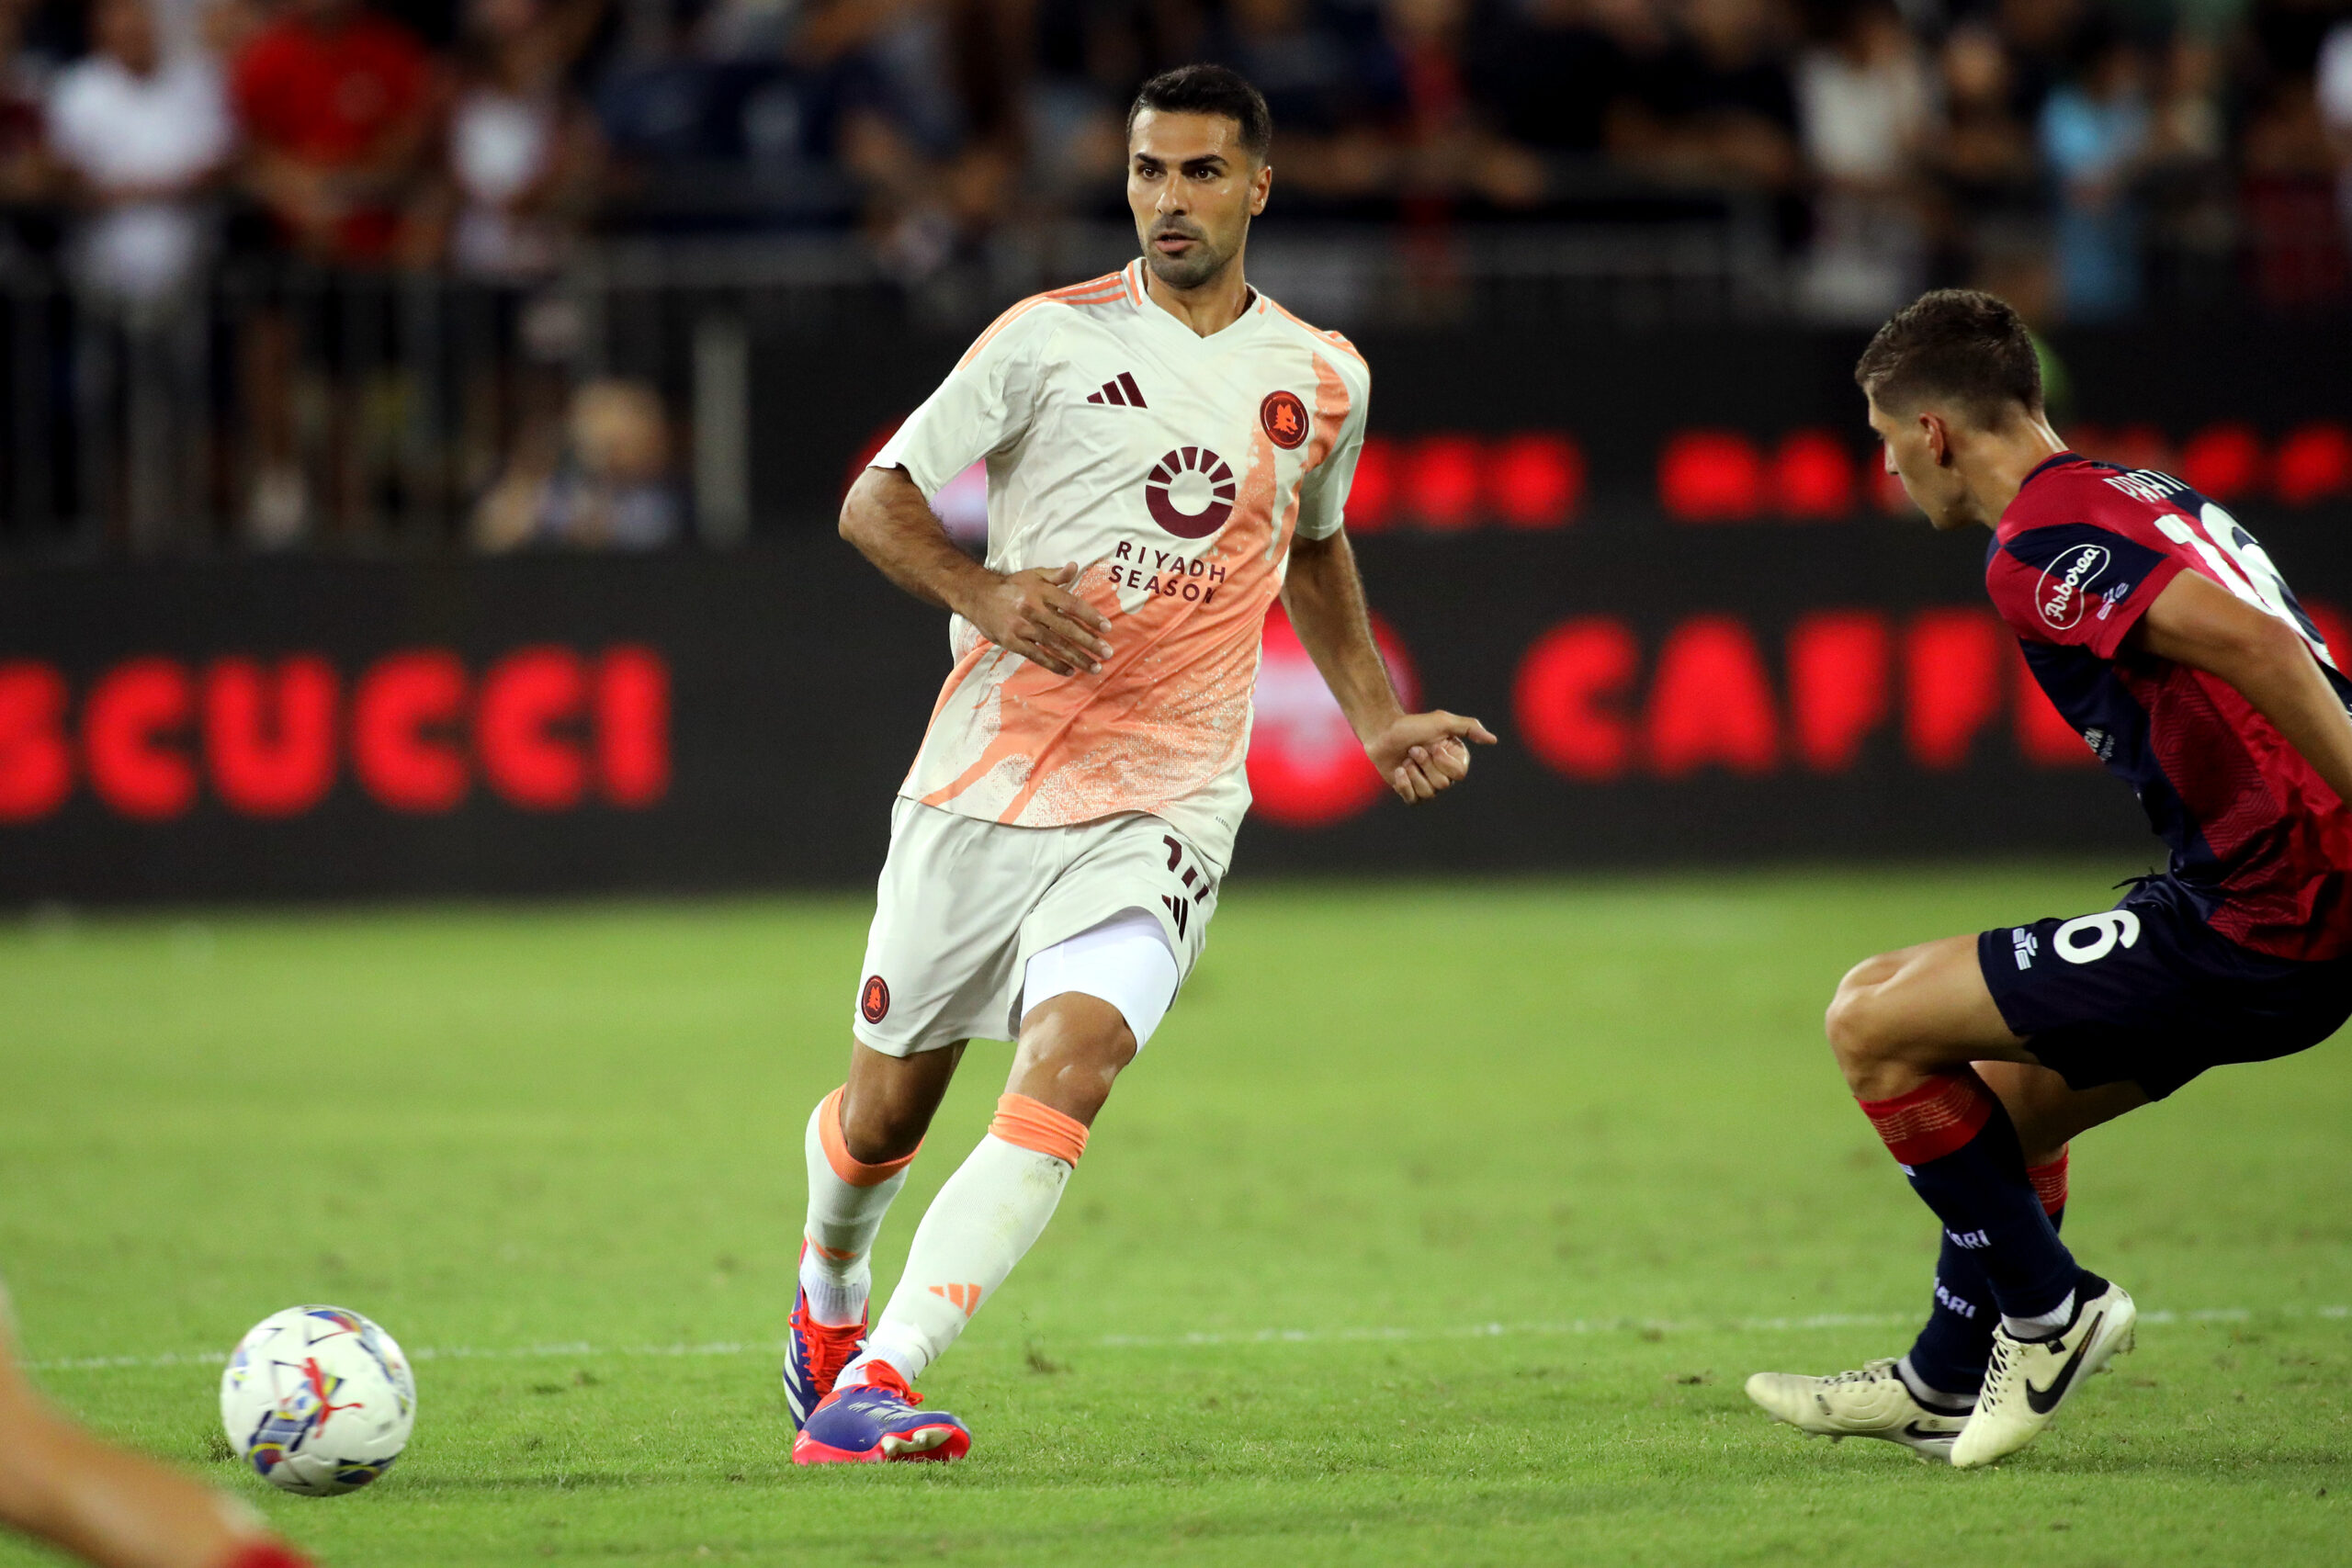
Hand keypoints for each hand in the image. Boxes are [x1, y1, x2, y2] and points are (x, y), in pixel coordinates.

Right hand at [963, 562, 1113, 676]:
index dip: (1091, 617)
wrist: (978, 596)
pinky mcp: (1013, 641)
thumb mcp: (1033, 575)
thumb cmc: (1012, 586)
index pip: (1072, 605)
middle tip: (1107, 653)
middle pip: (1067, 628)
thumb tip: (1075, 566)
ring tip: (1094, 667)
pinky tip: (1069, 671)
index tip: (1107, 628)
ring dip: (1077, 657)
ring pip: (1055, 645)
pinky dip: (1054, 665)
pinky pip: (1037, 656)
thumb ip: (1056, 575)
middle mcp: (1034, 609)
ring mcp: (1023, 627)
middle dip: (1089, 642)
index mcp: (1042, 592)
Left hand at [1365, 710, 1497, 802]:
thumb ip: (1469, 728)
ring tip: (1406, 760)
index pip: (1459, 774)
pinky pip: (1413, 800)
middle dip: (1425, 765)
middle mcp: (1444, 774)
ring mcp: (1427, 785)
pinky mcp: (1410, 792)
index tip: (1434, 745)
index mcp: (1455, 759)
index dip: (1443, 762)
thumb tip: (1493, 740)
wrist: (1382, 732)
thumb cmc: (1412, 725)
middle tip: (1414, 749)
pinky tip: (1398, 771)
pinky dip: (1404, 784)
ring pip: (1428, 794)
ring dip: (1413, 774)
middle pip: (1443, 785)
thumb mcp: (1442, 721)